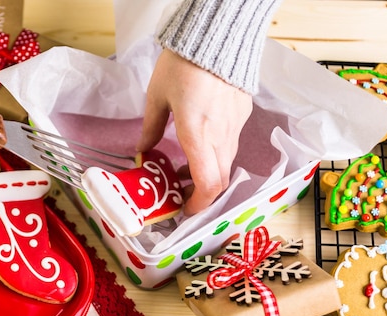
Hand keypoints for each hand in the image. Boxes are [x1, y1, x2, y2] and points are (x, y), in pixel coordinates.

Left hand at [138, 49, 252, 215]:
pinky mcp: (242, 115)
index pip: (207, 184)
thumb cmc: (182, 65)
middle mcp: (220, 135)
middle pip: (218, 180)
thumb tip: (143, 149)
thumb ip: (150, 128)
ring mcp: (235, 126)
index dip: (197, 204)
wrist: (216, 35)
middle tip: (180, 194)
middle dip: (200, 195)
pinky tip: (200, 146)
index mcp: (197, 134)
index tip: (184, 209)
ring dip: (206, 175)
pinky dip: (216, 157)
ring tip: (184, 169)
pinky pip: (230, 145)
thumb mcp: (156, 97)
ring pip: (225, 164)